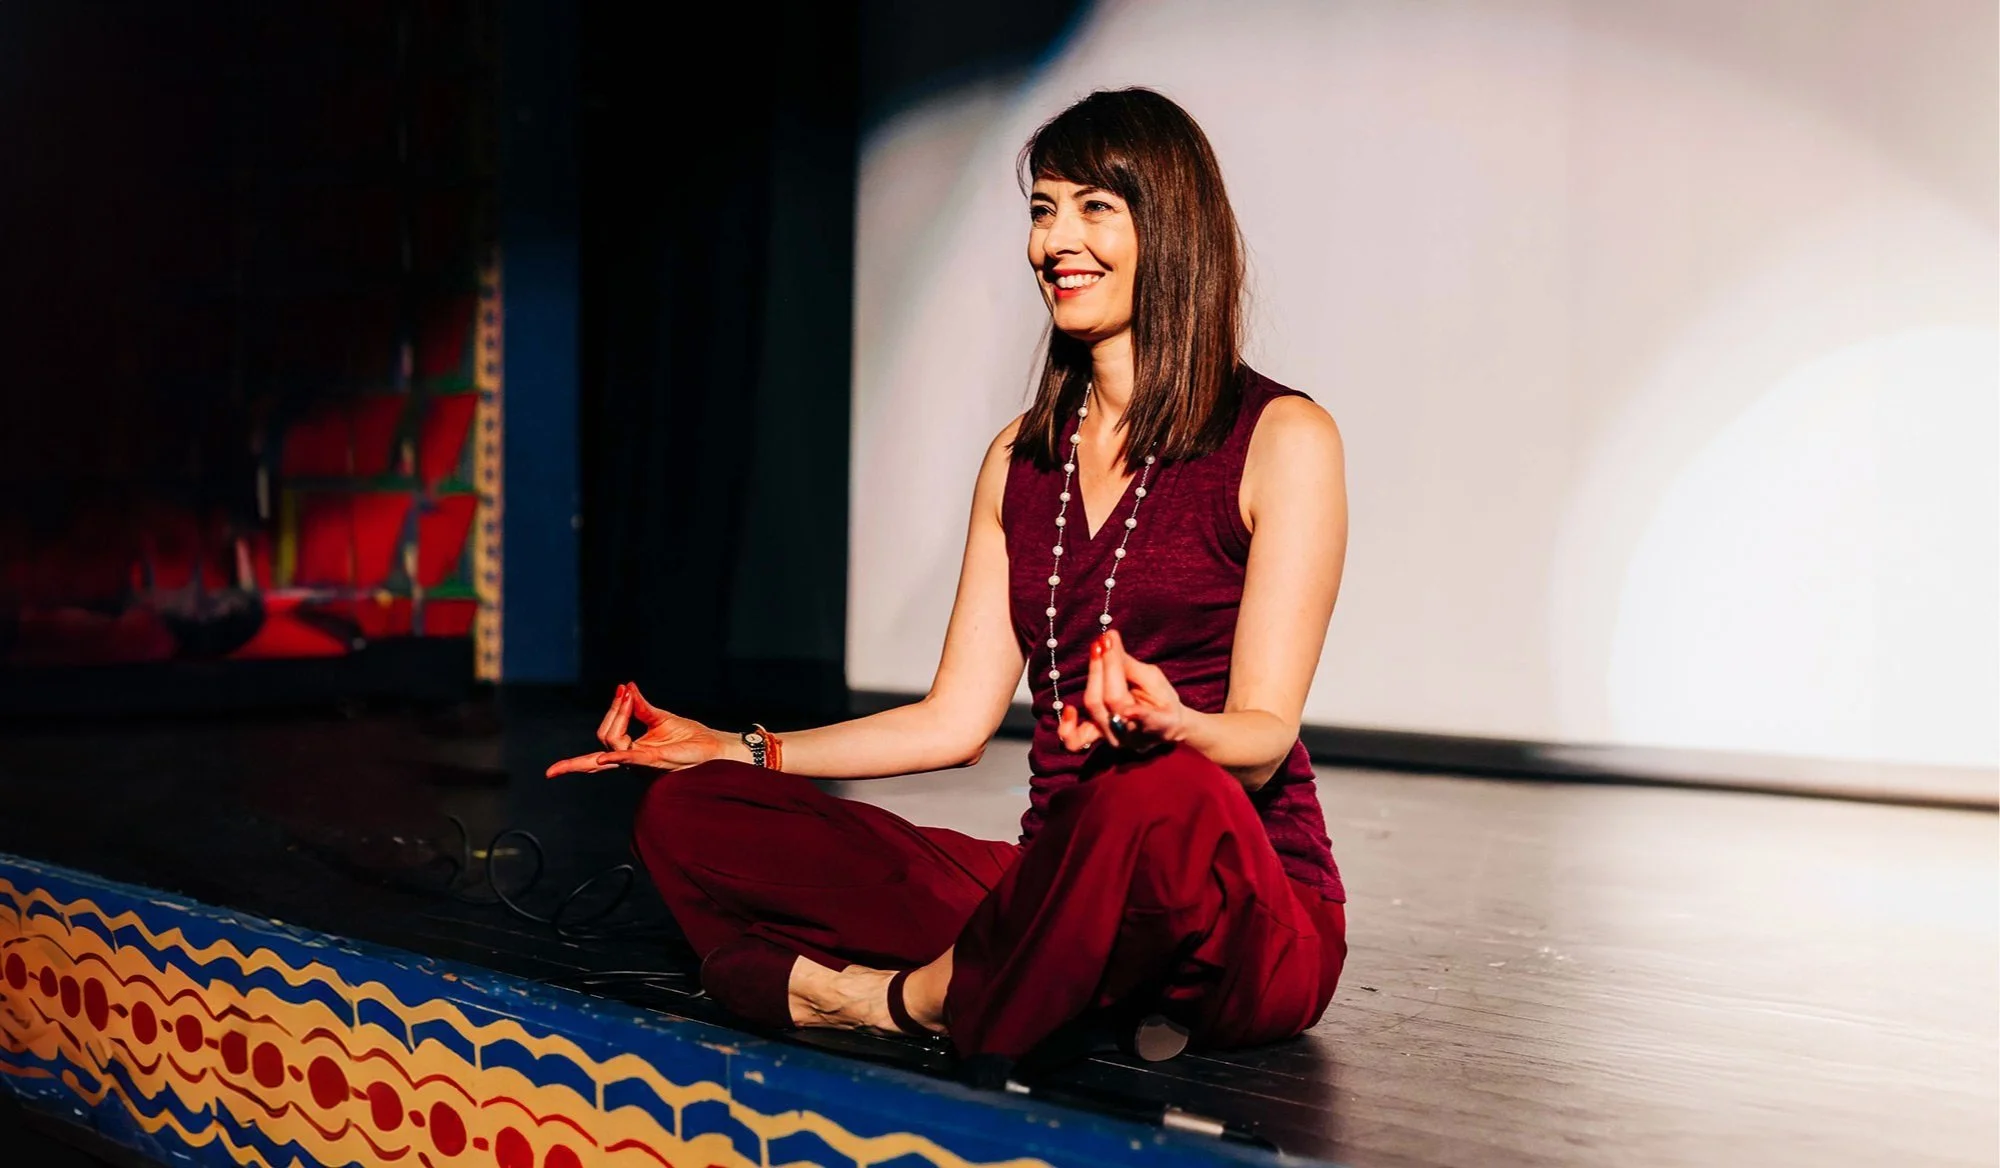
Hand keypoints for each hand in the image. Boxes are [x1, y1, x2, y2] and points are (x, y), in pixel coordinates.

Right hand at [545, 682, 730, 776]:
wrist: (713, 747)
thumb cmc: (689, 737)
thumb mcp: (660, 718)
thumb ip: (641, 706)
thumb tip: (627, 687)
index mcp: (634, 750)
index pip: (611, 732)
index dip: (614, 710)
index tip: (622, 689)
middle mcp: (633, 759)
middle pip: (607, 737)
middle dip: (612, 713)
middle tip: (623, 692)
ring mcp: (642, 762)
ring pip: (614, 743)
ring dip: (618, 717)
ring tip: (626, 697)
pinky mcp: (655, 761)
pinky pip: (633, 759)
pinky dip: (619, 756)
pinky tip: (607, 757)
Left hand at [1057, 629, 1186, 752]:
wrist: (1166, 727)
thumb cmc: (1161, 700)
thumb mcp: (1153, 680)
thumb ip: (1129, 664)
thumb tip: (1109, 636)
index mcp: (1156, 723)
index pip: (1132, 698)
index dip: (1119, 677)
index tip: (1111, 646)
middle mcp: (1131, 736)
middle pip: (1109, 700)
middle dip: (1105, 666)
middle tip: (1105, 641)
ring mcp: (1112, 740)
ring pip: (1094, 707)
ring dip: (1093, 675)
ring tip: (1097, 650)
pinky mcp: (1097, 739)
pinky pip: (1075, 741)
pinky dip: (1068, 726)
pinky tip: (1070, 709)